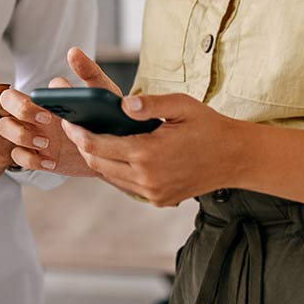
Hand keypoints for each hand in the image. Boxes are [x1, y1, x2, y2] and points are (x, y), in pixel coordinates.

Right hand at [0, 48, 122, 175]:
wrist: (115, 149)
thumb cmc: (105, 116)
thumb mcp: (101, 92)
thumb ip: (88, 71)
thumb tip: (73, 52)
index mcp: (42, 99)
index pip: (15, 94)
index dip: (26, 103)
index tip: (50, 111)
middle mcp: (32, 115)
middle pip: (4, 106)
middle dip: (19, 112)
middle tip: (45, 120)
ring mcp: (32, 135)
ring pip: (5, 129)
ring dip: (21, 136)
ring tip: (47, 143)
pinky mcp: (37, 156)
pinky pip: (18, 157)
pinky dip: (31, 159)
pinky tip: (51, 161)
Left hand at [59, 93, 248, 206]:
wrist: (236, 158)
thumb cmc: (208, 126)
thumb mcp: (182, 105)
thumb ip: (150, 103)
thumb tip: (122, 104)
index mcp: (148, 153)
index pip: (98, 145)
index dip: (78, 133)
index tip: (67, 121)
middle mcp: (147, 178)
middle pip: (98, 163)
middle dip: (82, 145)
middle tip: (74, 127)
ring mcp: (153, 193)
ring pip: (110, 177)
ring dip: (97, 158)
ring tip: (90, 138)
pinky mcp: (159, 200)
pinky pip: (126, 185)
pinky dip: (115, 170)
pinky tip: (113, 153)